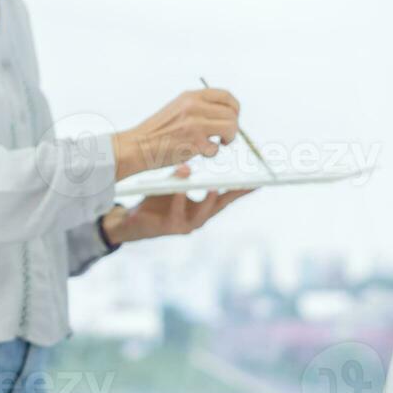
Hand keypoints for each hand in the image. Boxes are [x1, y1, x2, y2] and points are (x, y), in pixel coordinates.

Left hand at [102, 165, 252, 244]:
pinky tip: (179, 189)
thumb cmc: (156, 201)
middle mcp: (199, 217)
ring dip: (208, 200)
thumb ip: (181, 177)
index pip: (227, 196)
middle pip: (222, 206)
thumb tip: (189, 165)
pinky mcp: (169, 227)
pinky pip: (176, 213)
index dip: (243, 190)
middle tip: (248, 184)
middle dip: (236, 196)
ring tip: (215, 187)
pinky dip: (178, 200)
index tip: (259, 180)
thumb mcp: (171, 185)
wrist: (132, 220)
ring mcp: (185, 224)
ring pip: (202, 214)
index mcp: (203, 206)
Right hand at [113, 88, 240, 178]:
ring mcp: (195, 125)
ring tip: (217, 143)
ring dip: (228, 138)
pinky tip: (200, 151)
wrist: (137, 145)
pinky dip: (211, 152)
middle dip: (233, 126)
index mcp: (190, 97)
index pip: (225, 96)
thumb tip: (223, 113)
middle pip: (231, 113)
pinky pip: (216, 147)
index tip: (234, 116)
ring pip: (230, 128)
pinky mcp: (194, 143)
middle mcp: (194, 107)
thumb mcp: (177, 108)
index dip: (235, 107)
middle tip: (225, 135)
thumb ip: (198, 107)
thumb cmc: (155, 132)